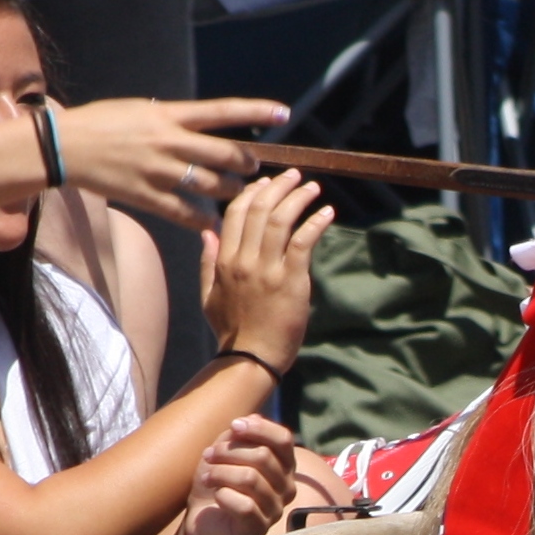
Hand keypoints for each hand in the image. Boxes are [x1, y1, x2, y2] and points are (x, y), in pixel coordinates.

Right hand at [58, 95, 289, 225]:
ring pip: (211, 185)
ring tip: (234, 192)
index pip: (222, 111)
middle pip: (225, 154)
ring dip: (229, 191)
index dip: (256, 112)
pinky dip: (204, 219)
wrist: (65, 147)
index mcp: (169, 115)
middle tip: (254, 168)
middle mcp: (170, 142)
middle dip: (247, 163)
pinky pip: (186, 213)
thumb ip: (172, 118)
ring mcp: (160, 171)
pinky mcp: (147, 197)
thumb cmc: (101, 122)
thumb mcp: (141, 109)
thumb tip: (198, 123)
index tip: (283, 113)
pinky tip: (214, 222)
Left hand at [176, 412, 298, 534]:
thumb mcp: (225, 451)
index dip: (259, 428)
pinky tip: (216, 496)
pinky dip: (223, 496)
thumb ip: (240, 435)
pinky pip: (244, 506)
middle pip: (263, 457)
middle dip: (229, 451)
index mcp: (284, 466)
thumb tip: (255, 418)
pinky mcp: (259, 528)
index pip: (283, 440)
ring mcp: (275, 509)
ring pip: (250, 479)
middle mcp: (286, 487)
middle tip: (208, 455)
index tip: (233, 426)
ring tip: (205, 476)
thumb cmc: (217, 481)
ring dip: (220, 472)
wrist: (201, 517)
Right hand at [198, 167, 334, 370]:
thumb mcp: (209, 295)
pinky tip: (326, 212)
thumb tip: (207, 232)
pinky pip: (302, 242)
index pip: (237, 212)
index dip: (254, 192)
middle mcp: (244, 260)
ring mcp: (267, 269)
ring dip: (299, 198)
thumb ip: (208, 262)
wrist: (251, 358)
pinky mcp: (290, 281)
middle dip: (279, 186)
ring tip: (313, 188)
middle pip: (260, 209)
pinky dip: (315, 222)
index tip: (268, 182)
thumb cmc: (233, 330)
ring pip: (281, 220)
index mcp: (225, 260)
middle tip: (295, 176)